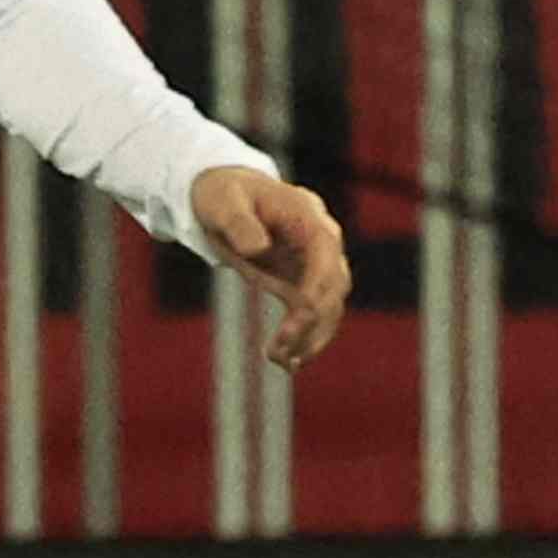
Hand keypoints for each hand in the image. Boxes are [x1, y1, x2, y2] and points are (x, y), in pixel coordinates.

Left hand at [183, 162, 354, 367]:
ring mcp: (314, 264)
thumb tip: (258, 248)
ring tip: (282, 362)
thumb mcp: (223, 202)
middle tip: (282, 347)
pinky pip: (312, 316)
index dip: (319, 285)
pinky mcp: (301, 283)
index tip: (302, 315)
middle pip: (334, 285)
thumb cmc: (224, 194)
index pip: (326, 252)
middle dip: (313, 320)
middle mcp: (321, 241)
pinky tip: (286, 363)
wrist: (225, 197)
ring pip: (329, 308)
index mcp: (307, 215)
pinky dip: (303, 339)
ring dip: (310, 337)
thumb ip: (238, 222)